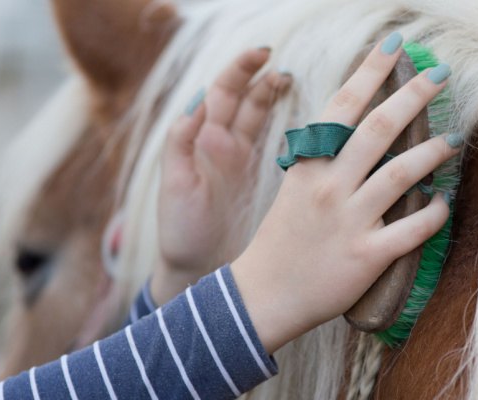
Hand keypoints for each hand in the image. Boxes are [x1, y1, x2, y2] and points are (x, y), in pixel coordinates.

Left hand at [153, 48, 291, 304]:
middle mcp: (223, 146)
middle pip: (245, 100)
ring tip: (292, 82)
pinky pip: (275, 145)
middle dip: (261, 78)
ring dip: (274, 97)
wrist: (195, 266)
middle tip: (284, 69)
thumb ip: (181, 143)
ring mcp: (243, 161)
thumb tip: (198, 100)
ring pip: (261, 118)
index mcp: (202, 142)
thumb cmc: (181, 229)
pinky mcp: (259, 180)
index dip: (239, 70)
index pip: (221, 95)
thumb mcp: (174, 185)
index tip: (261, 55)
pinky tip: (304, 121)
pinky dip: (287, 127)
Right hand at [232, 36, 459, 352]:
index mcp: (307, 167)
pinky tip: (442, 202)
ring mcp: (348, 221)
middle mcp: (328, 187)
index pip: (340, 108)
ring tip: (452, 139)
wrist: (264, 293)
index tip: (392, 47)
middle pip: (377, 129)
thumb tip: (355, 140)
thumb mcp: (292, 191)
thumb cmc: (279, 241)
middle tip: (439, 74)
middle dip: (413, 95)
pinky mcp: (367, 255)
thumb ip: (321, 164)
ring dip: (433, 152)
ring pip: (400, 174)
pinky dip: (434, 213)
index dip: (369, 73)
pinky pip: (412, 229)